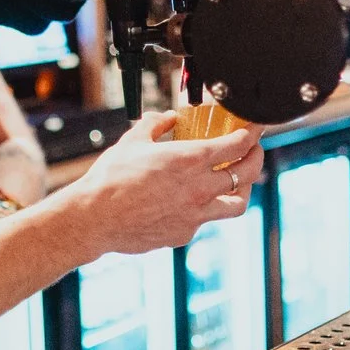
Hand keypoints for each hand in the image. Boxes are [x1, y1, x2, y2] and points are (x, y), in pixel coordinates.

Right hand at [51, 112, 261, 257]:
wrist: (94, 218)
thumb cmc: (110, 179)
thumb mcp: (132, 140)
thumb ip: (155, 124)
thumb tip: (167, 117)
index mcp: (189, 160)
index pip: (236, 144)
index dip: (251, 133)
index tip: (254, 128)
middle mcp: (199, 188)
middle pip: (246, 173)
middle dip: (256, 157)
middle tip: (254, 150)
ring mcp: (195, 215)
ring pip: (236, 204)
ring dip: (242, 189)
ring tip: (237, 180)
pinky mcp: (185, 233)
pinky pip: (206, 219)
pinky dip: (207, 207)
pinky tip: (197, 200)